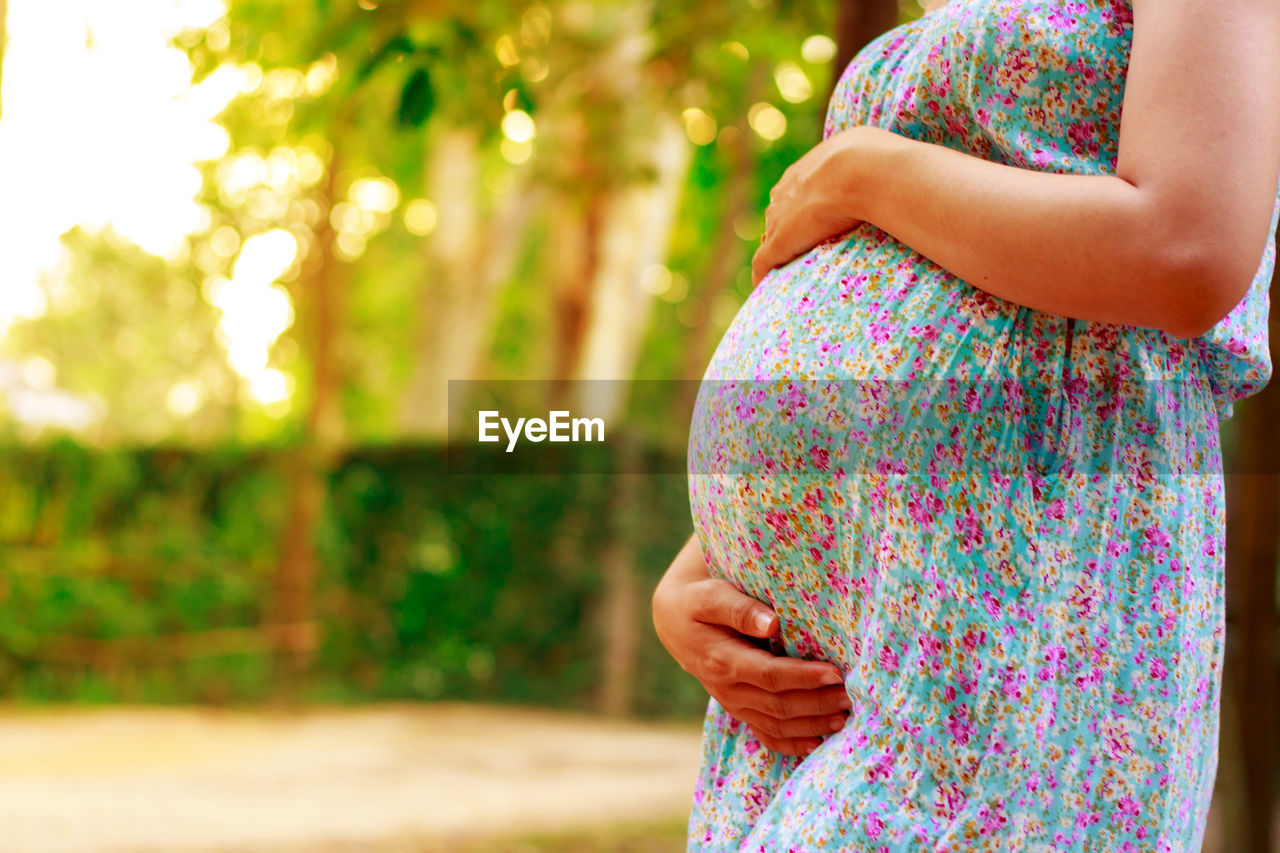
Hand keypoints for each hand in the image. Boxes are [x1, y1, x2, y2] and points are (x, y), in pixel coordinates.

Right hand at [652, 535, 850, 755]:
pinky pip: (766, 735)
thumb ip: (739, 608)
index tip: (834, 673)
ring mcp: (733, 703)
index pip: (769, 675)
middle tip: (851, 696)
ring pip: (776, 725)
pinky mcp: (740, 709)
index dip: (803, 677)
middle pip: (778, 705)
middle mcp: (727, 688)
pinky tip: (819, 743)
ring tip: (845, 717)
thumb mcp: (711, 595)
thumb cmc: (698, 602)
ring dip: (812, 725)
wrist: (674, 621)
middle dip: (817, 703)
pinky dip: (792, 744)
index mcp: (722, 660)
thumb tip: (771, 623)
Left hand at [751, 126, 868, 286]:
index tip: (812, 224)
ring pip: (770, 238)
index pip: (794, 193)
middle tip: (804, 250)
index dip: (802, 210)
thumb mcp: (871, 153)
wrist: (860, 170)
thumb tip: (900, 171)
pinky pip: (763, 262)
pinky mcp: (779, 242)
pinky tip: (765, 287)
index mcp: (804, 172)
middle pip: (779, 215)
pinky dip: (763, 275)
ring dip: (778, 254)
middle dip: (788, 231)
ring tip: (788, 271)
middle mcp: (786, 193)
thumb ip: (875, 164)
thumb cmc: (874, 161)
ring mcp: (780, 218)